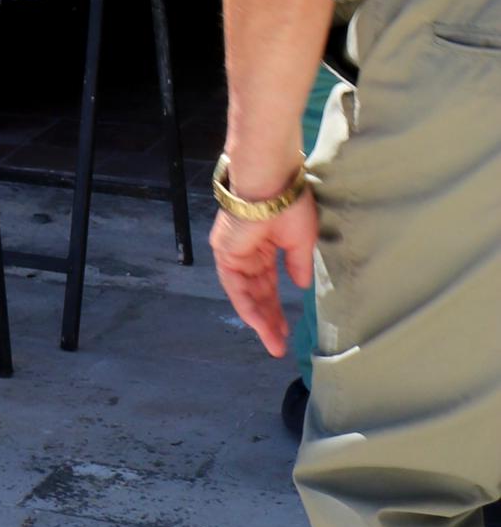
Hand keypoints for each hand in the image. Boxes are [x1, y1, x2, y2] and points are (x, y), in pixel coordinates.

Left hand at [210, 189, 317, 356]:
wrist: (270, 182)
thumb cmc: (289, 204)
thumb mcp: (300, 240)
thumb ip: (298, 265)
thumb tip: (300, 285)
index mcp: (263, 244)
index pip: (268, 283)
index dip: (276, 307)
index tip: (287, 331)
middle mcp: (245, 250)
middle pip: (256, 293)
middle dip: (269, 319)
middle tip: (279, 344)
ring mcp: (233, 251)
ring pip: (246, 294)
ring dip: (260, 320)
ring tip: (274, 343)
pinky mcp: (225, 252)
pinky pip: (236, 287)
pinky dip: (248, 307)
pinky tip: (261, 325)